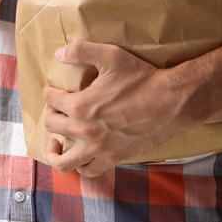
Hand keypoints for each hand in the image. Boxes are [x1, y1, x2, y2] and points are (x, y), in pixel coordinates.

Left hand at [42, 40, 187, 175]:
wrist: (172, 102)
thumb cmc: (143, 78)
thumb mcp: (112, 55)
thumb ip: (81, 50)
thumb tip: (58, 54)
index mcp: (81, 106)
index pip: (50, 101)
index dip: (49, 92)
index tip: (53, 90)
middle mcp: (85, 131)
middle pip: (52, 126)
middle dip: (51, 115)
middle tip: (57, 109)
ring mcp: (98, 149)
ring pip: (63, 160)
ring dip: (54, 151)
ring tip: (56, 142)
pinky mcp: (113, 158)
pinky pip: (88, 171)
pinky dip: (80, 166)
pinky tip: (81, 155)